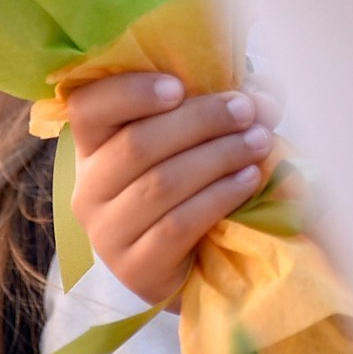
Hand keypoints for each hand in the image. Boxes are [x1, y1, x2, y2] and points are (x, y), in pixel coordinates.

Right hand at [65, 72, 282, 305]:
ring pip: (160, 184)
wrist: (191, 265)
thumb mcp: (198, 138)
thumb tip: (264, 98)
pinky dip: (218, 197)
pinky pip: (177, 225)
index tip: (178, 86)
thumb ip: (226, 107)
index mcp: (93, 145)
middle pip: (136, 145)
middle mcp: (89, 189)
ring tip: (259, 142)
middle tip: (246, 111)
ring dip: (217, 157)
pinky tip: (248, 179)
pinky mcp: (134, 268)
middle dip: (199, 121)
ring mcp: (106, 233)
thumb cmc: (190, 186)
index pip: (88, 108)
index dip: (128, 92)